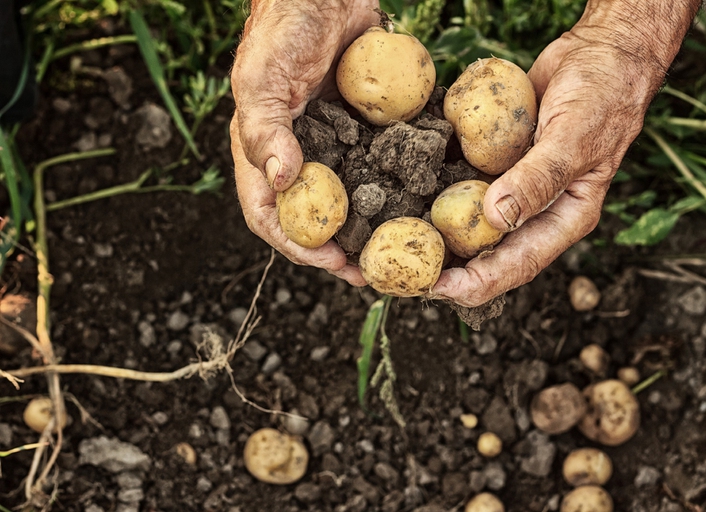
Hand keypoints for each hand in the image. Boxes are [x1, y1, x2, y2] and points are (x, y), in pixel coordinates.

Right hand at [230, 0, 378, 284]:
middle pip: (316, 220)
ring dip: (374, 228)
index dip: (298, 245)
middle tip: (376, 270)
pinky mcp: (366, 131)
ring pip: (353, 201)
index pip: (271, 217)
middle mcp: (300, 159)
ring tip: (403, 249)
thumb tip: (281, 182)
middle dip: (342, 249)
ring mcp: (335, 147)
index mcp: (265, 155)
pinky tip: (425, 202)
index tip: (333, 262)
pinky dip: (399, 187)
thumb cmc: (283, 29)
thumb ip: (263, 128)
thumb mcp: (262, 77)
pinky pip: (381, 166)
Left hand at [431, 0, 699, 307]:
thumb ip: (538, 179)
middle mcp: (535, 211)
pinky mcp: (494, 163)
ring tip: (396, 243)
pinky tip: (405, 193)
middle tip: (403, 273)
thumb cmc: (603, 94)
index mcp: (563, 218)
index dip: (478, 282)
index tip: (439, 288)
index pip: (519, 264)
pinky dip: (437, 190)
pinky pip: (464, 183)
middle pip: (488, 253)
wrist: (600, 52)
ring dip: (436, 234)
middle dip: (449, 268)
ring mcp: (512, 187)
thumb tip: (495, 218)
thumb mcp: (574, 137)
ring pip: (470, 223)